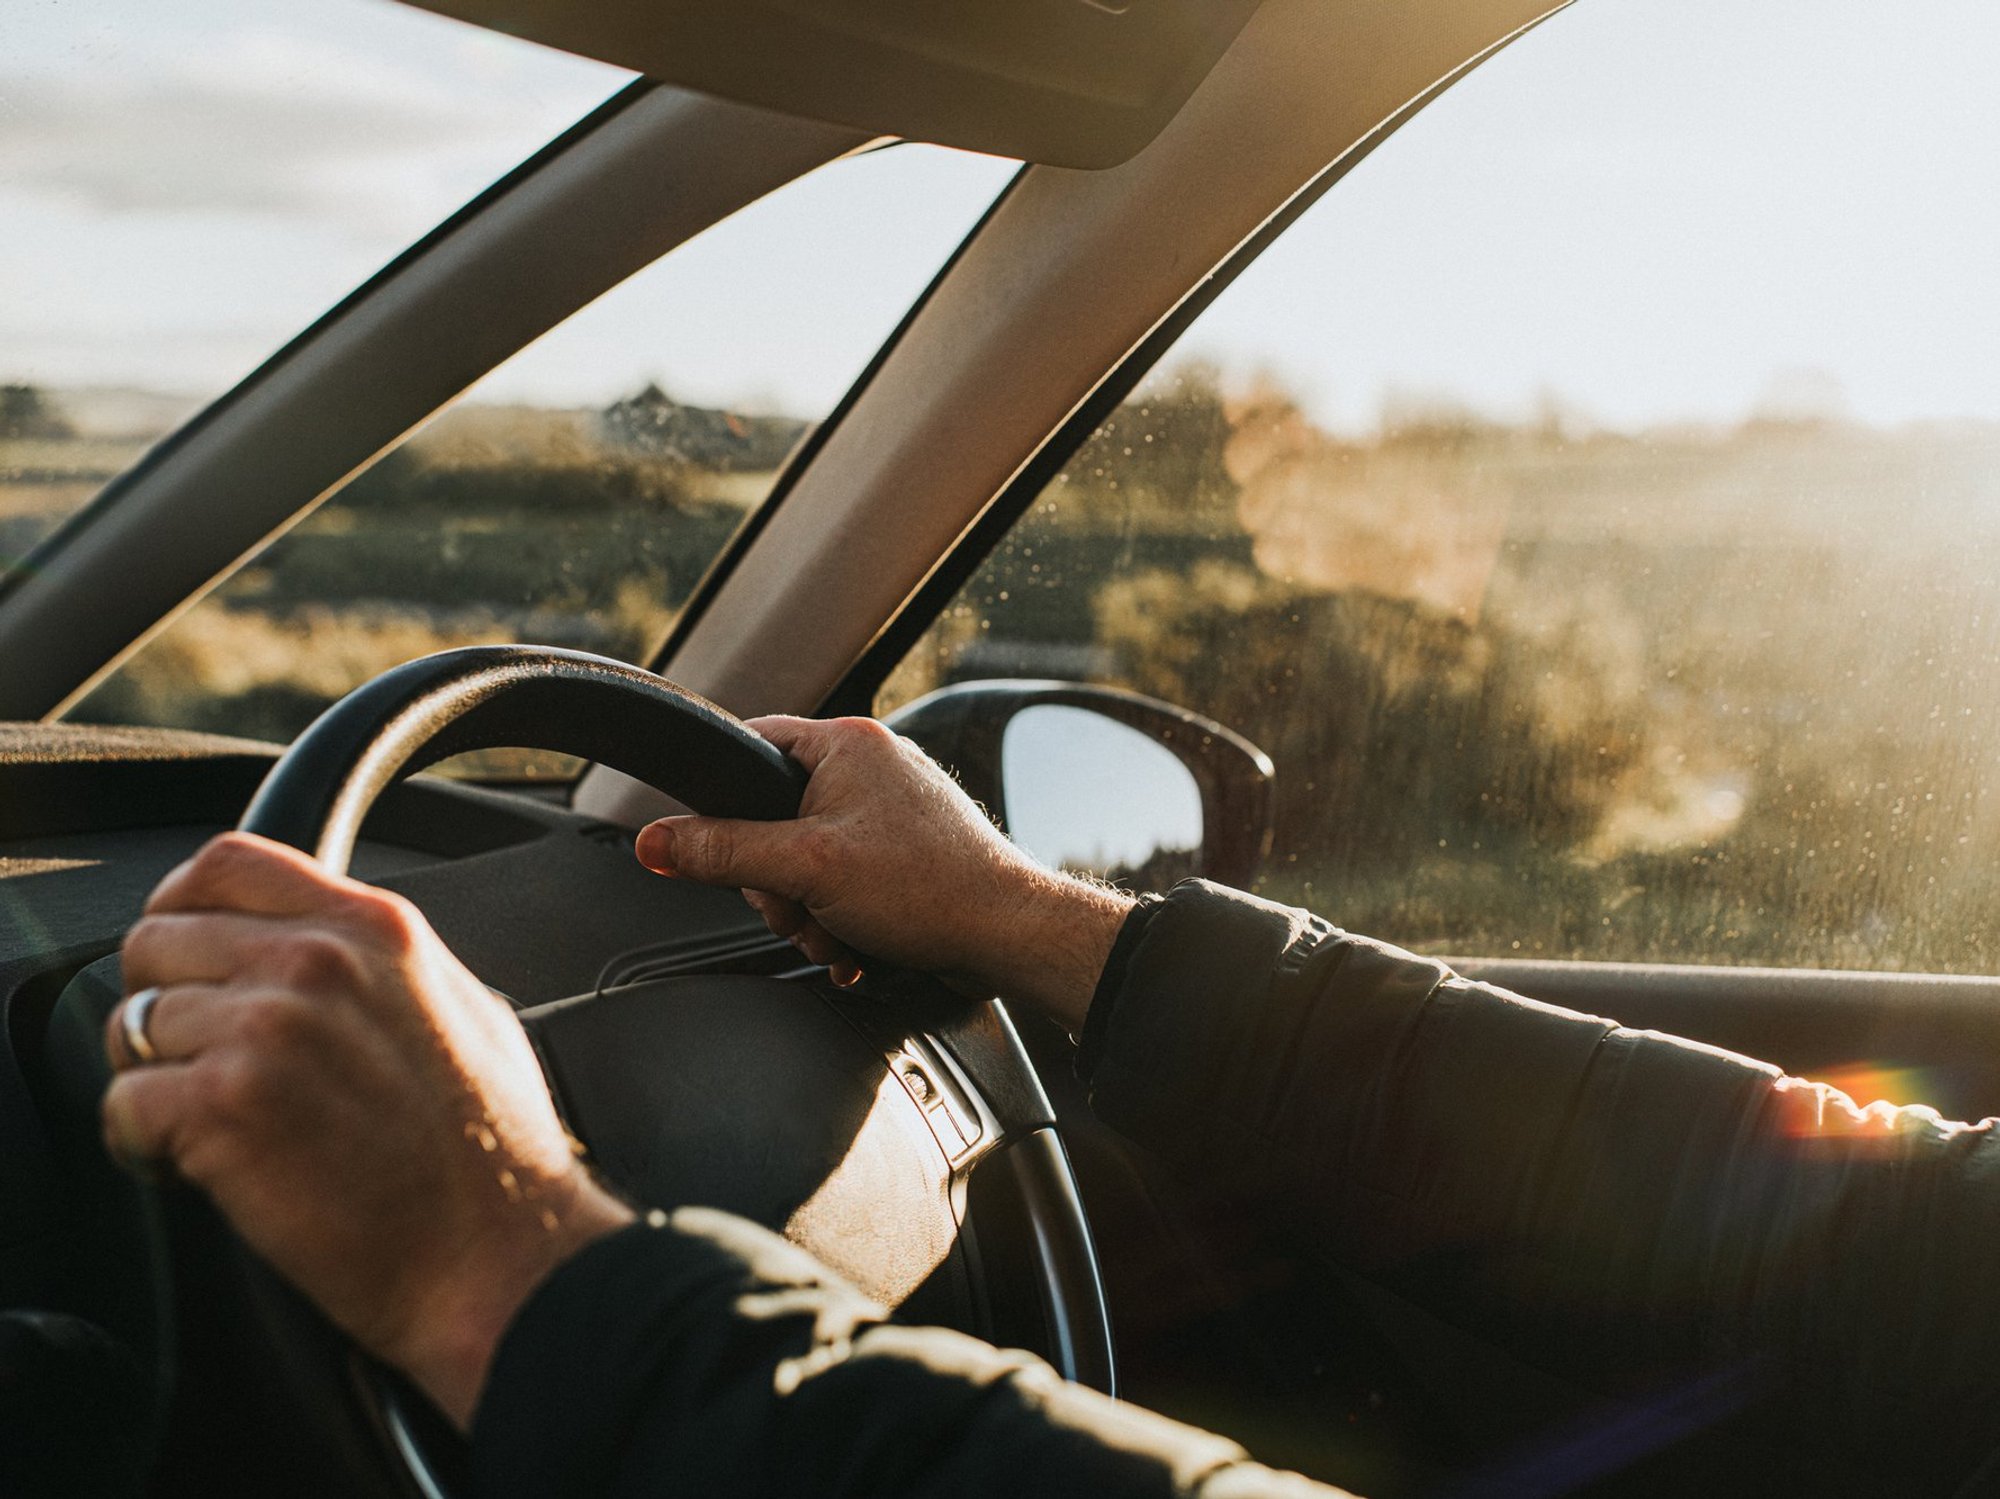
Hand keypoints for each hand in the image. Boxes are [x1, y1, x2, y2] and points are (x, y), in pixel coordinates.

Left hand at [100, 833, 633, 1428]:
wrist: (498, 1252)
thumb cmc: (495, 1154)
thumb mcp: (465, 1007)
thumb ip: (382, 962)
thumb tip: (321, 949)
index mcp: (377, 927)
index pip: (228, 862)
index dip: (184, 907)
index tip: (187, 956)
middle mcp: (316, 962)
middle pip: (158, 940)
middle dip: (165, 1006)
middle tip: (206, 1064)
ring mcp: (267, 1030)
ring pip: (131, 1027)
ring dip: (158, 1082)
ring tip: (216, 1126)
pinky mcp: (225, 1108)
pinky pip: (122, 1103)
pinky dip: (144, 1144)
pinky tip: (202, 1166)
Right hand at [635, 716, 1134, 1031]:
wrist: (1007, 936)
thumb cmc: (931, 887)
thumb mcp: (805, 868)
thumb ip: (723, 852)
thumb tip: (656, 842)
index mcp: (847, 742)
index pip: (752, 743)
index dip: (724, 798)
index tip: (714, 841)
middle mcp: (871, 766)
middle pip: (772, 818)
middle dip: (777, 883)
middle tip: (800, 908)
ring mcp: (890, 811)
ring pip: (805, 860)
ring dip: (808, 911)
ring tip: (837, 934)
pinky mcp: (904, 854)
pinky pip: (842, 881)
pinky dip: (839, 919)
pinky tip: (855, 945)